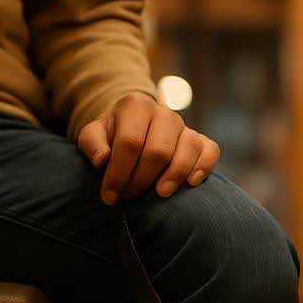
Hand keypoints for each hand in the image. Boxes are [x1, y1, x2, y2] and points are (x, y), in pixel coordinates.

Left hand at [77, 93, 219, 204]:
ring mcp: (186, 126)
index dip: (119, 173)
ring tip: (160, 194)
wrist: (136, 128)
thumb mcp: (93, 135)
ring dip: (174, 176)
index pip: (130, 143)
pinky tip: (191, 183)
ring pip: (187, 149)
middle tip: (129, 197)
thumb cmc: (113, 137)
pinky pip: (211, 151)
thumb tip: (103, 160)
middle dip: (142, 179)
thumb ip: (91, 143)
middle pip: (158, 151)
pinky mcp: (202, 140)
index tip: (109, 196)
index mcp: (136, 105)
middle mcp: (164, 112)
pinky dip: (204, 167)